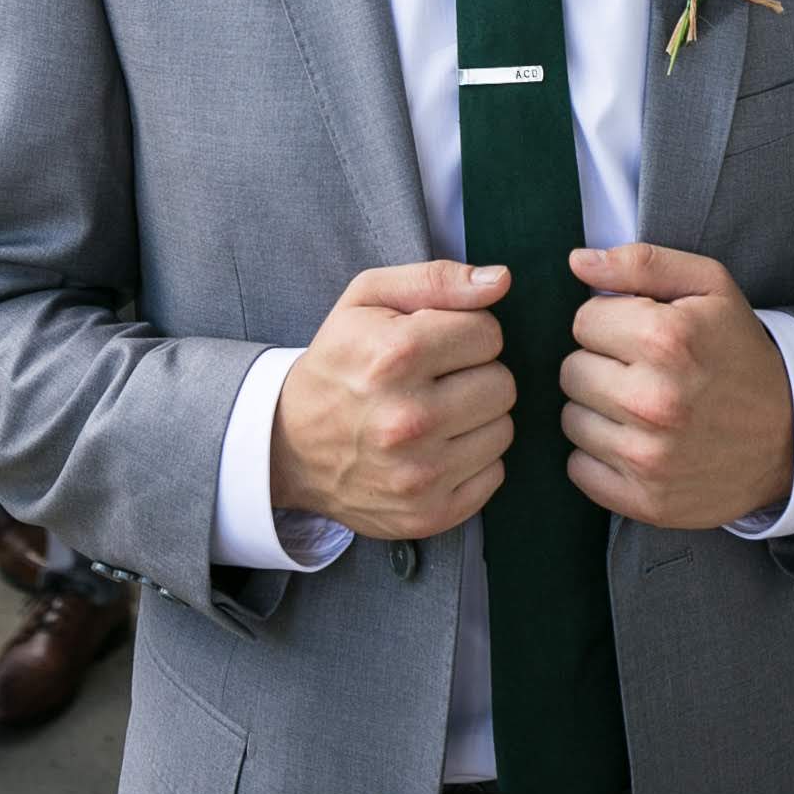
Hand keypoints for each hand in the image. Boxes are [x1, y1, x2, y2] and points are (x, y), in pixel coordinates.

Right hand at [270, 260, 514, 539]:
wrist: (290, 444)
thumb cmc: (339, 360)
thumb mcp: (369, 298)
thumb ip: (438, 279)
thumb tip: (501, 279)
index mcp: (396, 356)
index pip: (489, 334)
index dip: (467, 331)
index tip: (439, 342)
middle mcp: (409, 419)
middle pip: (503, 383)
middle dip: (476, 373)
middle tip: (438, 378)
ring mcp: (420, 475)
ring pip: (503, 429)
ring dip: (477, 417)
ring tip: (436, 411)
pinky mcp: (430, 514)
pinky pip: (495, 474)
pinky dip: (473, 458)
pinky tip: (437, 447)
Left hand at [560, 242, 793, 530]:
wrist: (791, 434)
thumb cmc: (740, 350)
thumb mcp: (709, 286)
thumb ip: (640, 262)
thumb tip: (576, 262)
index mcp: (665, 339)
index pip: (582, 322)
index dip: (610, 323)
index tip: (640, 335)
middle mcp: (653, 401)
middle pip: (571, 371)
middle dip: (600, 365)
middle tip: (641, 372)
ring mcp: (648, 458)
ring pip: (571, 419)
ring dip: (598, 411)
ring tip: (641, 406)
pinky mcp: (645, 502)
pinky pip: (579, 468)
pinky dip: (599, 456)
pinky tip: (635, 442)